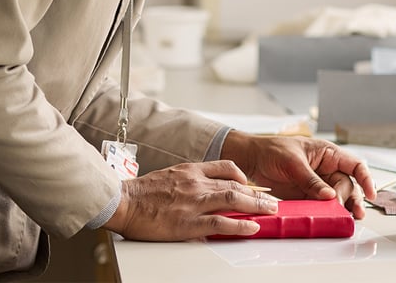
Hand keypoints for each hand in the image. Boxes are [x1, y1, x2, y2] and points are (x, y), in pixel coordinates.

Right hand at [103, 160, 278, 240]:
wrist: (123, 202)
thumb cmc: (140, 192)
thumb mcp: (167, 177)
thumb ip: (186, 181)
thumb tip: (201, 193)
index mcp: (190, 170)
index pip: (225, 167)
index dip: (243, 176)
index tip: (252, 185)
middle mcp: (196, 182)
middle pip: (235, 184)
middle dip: (257, 193)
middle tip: (272, 201)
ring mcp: (194, 201)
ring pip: (233, 199)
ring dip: (256, 206)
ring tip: (271, 211)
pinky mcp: (189, 221)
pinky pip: (221, 222)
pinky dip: (240, 225)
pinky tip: (253, 228)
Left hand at [221, 132, 375, 218]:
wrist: (250, 159)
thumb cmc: (270, 150)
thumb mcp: (292, 162)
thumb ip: (311, 179)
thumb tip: (329, 195)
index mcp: (326, 154)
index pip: (354, 165)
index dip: (365, 178)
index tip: (371, 193)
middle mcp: (326, 169)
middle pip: (348, 185)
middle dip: (351, 198)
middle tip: (346, 209)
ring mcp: (317, 184)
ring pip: (338, 198)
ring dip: (344, 208)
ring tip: (348, 218)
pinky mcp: (307, 196)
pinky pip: (322, 206)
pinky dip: (327, 213)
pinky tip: (329, 219)